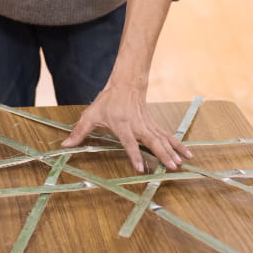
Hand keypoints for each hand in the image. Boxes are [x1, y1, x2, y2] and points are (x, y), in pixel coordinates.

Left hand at [61, 82, 191, 172]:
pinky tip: (187, 155)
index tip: (140, 168)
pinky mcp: (154, 124)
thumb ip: (79, 132)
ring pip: (163, 139)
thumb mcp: (90, 115)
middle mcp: (138, 125)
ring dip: (173, 151)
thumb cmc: (107, 101)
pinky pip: (167, 136)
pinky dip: (178, 145)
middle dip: (162, 154)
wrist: (125, 84)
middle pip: (152, 141)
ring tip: (181, 164)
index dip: (134, 155)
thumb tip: (65, 144)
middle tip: (171, 167)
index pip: (129, 142)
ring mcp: (148, 125)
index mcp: (122, 124)